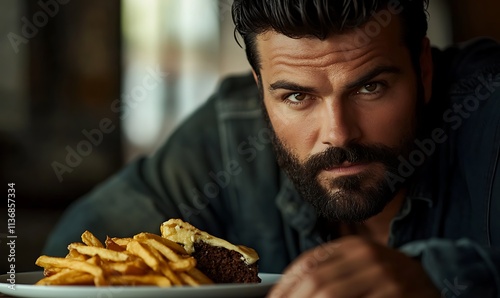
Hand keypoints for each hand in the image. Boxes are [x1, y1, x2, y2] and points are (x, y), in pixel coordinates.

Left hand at [268, 236, 439, 297]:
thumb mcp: (358, 269)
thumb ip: (329, 274)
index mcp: (353, 246)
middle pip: (316, 280)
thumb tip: (284, 292)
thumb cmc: (387, 281)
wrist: (434, 283)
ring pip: (331, 294)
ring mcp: (385, 275)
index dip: (285, 286)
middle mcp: (368, 254)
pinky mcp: (397, 294)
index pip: (308, 263)